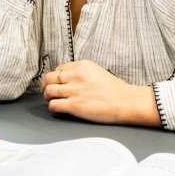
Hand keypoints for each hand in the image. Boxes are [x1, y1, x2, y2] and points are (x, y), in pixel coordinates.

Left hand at [41, 60, 160, 126]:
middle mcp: (76, 76)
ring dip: (48, 97)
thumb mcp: (96, 71)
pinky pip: (54, 105)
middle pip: (49, 78)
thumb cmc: (115, 90)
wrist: (127, 102)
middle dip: (47, 86)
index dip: (56, 78)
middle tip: (50, 91)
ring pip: (48, 91)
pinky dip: (53, 108)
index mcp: (81, 66)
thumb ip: (81, 72)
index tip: (58, 83)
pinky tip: (58, 109)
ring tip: (52, 100)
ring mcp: (75, 91)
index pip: (58, 69)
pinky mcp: (75, 105)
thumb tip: (66, 77)